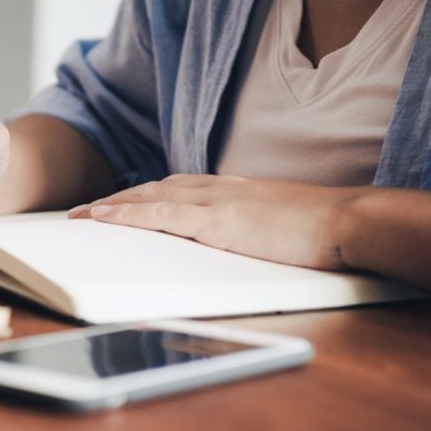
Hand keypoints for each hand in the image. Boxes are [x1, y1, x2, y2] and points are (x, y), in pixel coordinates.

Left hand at [69, 174, 364, 269]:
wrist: (349, 221)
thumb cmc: (323, 230)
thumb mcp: (278, 225)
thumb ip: (253, 229)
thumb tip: (242, 243)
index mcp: (234, 190)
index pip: (179, 189)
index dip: (145, 197)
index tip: (121, 204)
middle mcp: (219, 188)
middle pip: (156, 188)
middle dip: (119, 199)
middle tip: (85, 210)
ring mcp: (216, 200)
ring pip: (150, 196)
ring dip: (112, 205)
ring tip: (81, 215)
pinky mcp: (217, 219)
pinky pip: (160, 213)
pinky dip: (126, 213)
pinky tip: (101, 216)